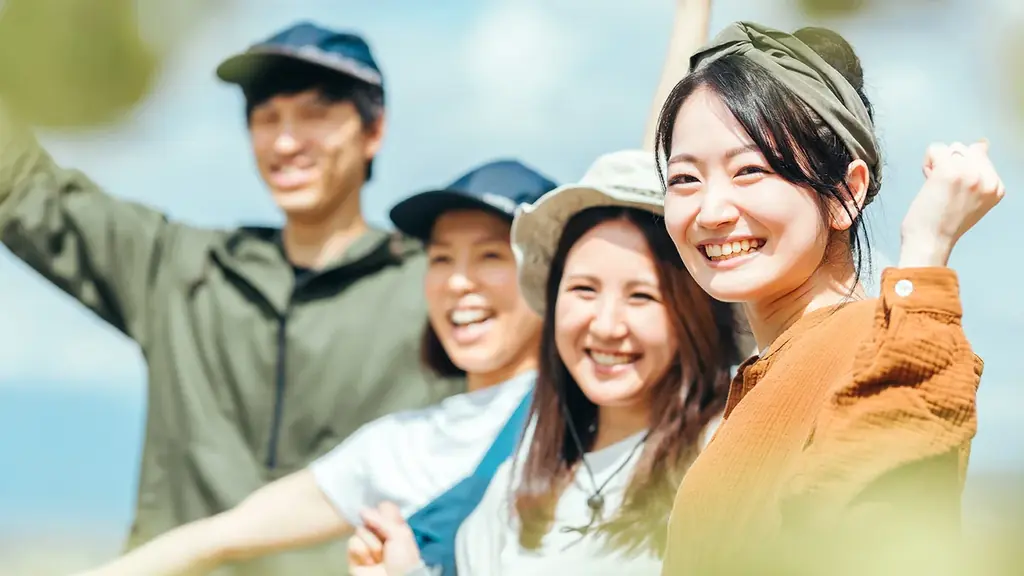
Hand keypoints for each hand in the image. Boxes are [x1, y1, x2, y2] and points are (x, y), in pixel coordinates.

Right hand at [347, 502, 423, 575]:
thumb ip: (382, 519)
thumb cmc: (403, 561)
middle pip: (369, 518)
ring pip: (360, 530)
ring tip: (379, 558)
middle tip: (386, 544)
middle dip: (377, 531)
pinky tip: (370, 563)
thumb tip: (362, 510)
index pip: (383, 509)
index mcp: (394, 527)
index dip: (382, 512)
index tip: (386, 518)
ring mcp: (366, 545)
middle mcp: (379, 534)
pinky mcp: (354, 556)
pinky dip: (362, 552)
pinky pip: (352, 543)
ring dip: (372, 545)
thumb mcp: (401, 535)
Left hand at [899, 140, 1004, 266]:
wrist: (930, 241)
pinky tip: (928, 181)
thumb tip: (982, 143)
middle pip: (967, 149)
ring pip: (952, 148)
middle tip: (944, 188)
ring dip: (939, 163)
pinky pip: (935, 149)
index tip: (956, 190)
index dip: (962, 170)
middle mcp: (987, 179)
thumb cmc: (944, 224)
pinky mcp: (950, 171)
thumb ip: (979, 174)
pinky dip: (927, 162)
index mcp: (996, 187)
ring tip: (937, 186)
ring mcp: (970, 173)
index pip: (981, 156)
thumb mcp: (973, 199)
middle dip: (952, 163)